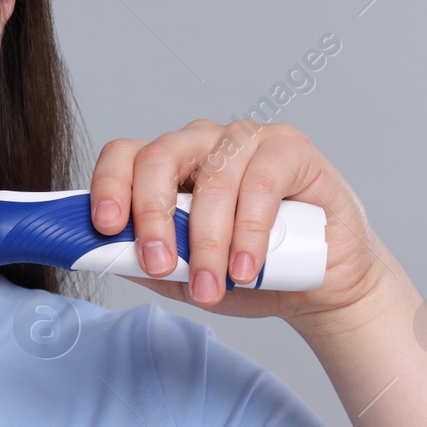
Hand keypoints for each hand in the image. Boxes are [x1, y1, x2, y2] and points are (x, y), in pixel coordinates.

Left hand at [88, 119, 397, 328]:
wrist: (320, 284)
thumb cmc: (249, 273)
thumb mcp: (186, 275)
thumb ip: (149, 262)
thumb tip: (107, 257)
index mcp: (167, 166)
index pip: (125, 156)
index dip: (109, 186)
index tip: (106, 227)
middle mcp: (201, 144)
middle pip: (158, 158)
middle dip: (154, 216)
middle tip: (159, 264)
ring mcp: (245, 140)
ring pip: (213, 178)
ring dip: (207, 240)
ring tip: (211, 286)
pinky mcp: (290, 147)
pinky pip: (261, 184)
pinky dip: (249, 232)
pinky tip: (246, 269)